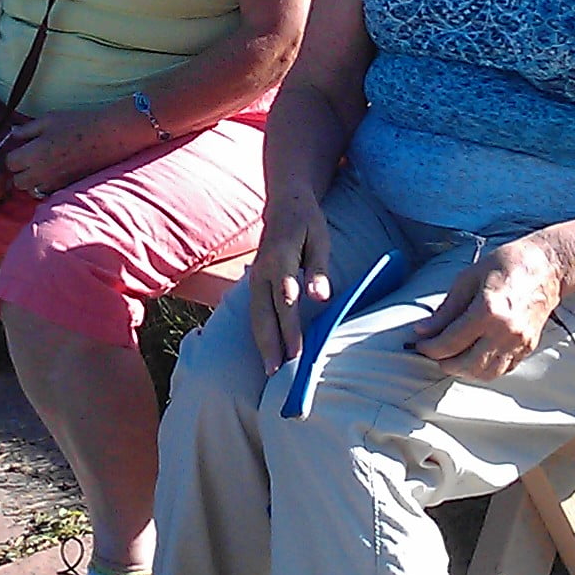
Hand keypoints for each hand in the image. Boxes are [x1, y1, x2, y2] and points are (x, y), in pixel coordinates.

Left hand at [0, 105, 150, 199]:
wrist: (108, 136)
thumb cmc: (79, 123)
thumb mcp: (49, 119)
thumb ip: (26, 129)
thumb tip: (12, 133)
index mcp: (35, 154)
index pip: (10, 163)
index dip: (13, 154)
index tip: (21, 147)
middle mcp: (42, 172)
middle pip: (17, 181)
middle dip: (20, 170)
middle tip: (29, 157)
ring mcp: (55, 182)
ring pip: (31, 190)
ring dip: (31, 180)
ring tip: (41, 166)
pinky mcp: (67, 187)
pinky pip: (47, 192)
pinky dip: (45, 186)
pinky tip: (53, 172)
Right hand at [248, 186, 330, 374]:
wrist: (284, 203)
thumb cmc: (307, 222)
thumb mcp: (319, 239)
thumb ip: (318, 269)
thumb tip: (319, 296)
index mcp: (279, 260)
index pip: (285, 301)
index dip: (290, 329)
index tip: (297, 352)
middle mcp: (262, 272)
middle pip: (264, 314)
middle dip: (270, 345)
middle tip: (276, 372)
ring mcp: (255, 277)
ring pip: (256, 315)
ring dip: (262, 342)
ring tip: (270, 368)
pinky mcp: (255, 281)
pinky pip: (255, 310)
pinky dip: (259, 331)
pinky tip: (266, 349)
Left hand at [410, 237, 564, 381]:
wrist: (546, 267)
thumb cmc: (506, 265)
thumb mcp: (468, 279)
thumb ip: (446, 309)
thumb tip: (424, 330)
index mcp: (488, 310)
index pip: (450, 343)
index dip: (430, 347)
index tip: (421, 344)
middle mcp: (505, 331)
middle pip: (466, 364)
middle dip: (444, 362)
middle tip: (434, 351)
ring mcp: (519, 342)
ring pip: (485, 373)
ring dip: (464, 370)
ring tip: (453, 356)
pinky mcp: (528, 347)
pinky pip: (503, 370)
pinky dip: (484, 368)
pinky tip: (475, 355)